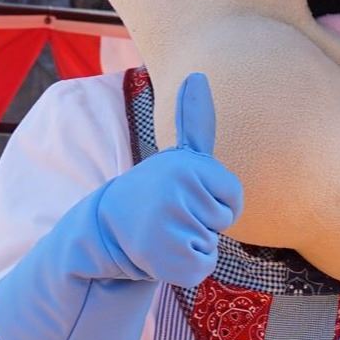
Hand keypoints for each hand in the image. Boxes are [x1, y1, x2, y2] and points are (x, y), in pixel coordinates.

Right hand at [93, 74, 243, 288]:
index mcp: (186, 163)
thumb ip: (194, 120)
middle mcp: (178, 188)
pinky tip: (161, 253)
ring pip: (211, 243)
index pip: (234, 195)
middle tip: (171, 216)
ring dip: (192, 244)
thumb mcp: (176, 157)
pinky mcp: (169, 256)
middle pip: (225, 219)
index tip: (185, 195)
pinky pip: (202, 266)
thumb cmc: (153, 192)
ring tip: (163, 231)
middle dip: (204, 223)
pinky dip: (185, 266)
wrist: (106, 230)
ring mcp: (172, 222)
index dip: (215, 201)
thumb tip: (198, 73)